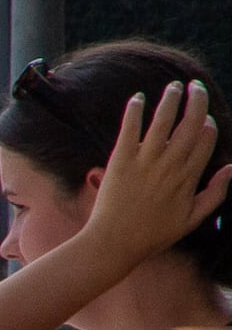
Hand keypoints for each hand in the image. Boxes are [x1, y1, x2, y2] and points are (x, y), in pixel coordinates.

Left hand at [72, 81, 230, 267]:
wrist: (113, 244)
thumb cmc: (152, 235)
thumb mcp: (192, 219)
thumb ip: (215, 193)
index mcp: (188, 177)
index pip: (205, 139)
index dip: (207, 124)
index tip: (204, 116)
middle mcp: (170, 165)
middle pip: (189, 124)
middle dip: (196, 100)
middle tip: (195, 86)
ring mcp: (145, 162)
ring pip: (163, 121)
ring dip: (170, 99)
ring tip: (174, 85)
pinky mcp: (120, 161)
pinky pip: (130, 130)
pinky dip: (134, 111)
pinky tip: (137, 98)